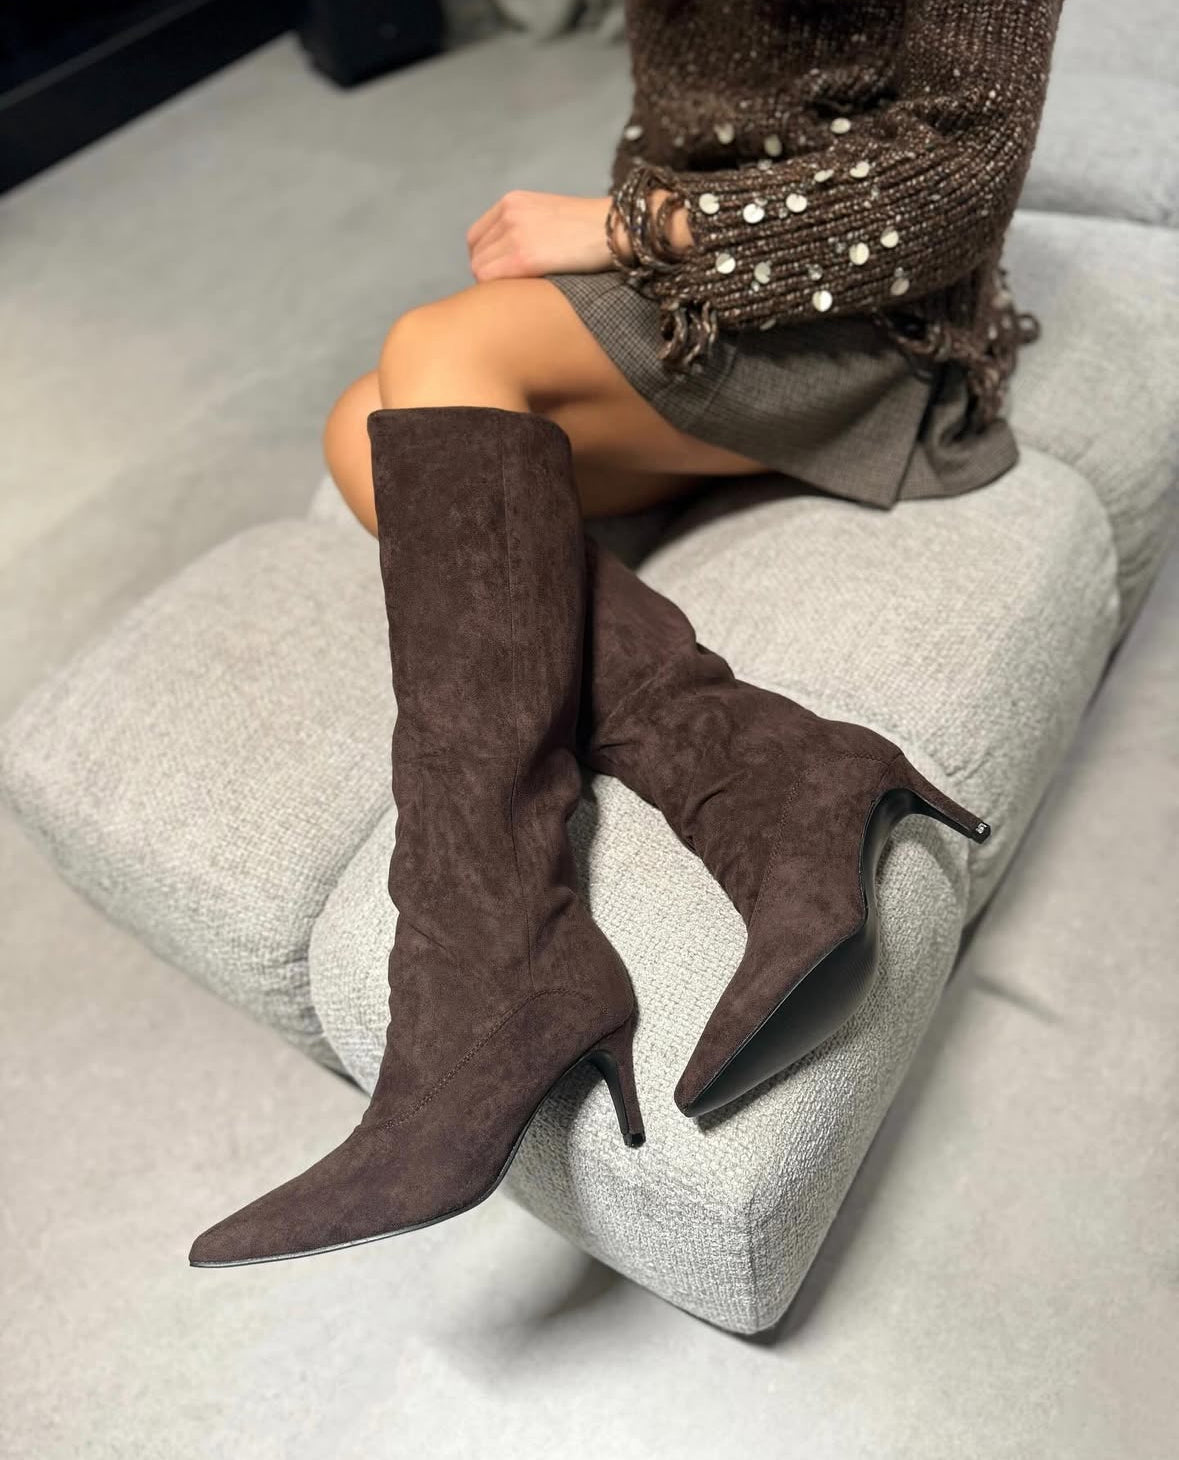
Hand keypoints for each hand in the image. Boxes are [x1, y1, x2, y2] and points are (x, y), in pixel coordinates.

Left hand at [466, 191, 616, 280]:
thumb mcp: (551, 216)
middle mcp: (508, 214)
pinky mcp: (523, 257)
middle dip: (490, 275)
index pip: (477, 237)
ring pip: (480, 269)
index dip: (486, 259)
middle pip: (476, 255)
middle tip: (514, 289)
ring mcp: (514, 235)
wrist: (617, 228)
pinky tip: (522, 294)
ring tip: (521, 292)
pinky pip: (490, 279)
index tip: (503, 275)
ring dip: (496, 285)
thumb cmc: (593, 230)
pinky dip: (500, 291)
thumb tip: (508, 261)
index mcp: (513, 201)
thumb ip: (525, 229)